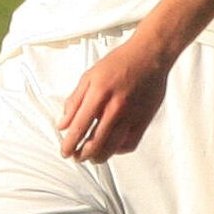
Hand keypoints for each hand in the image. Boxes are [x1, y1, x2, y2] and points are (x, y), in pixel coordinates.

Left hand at [57, 35, 173, 161]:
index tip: (65, 151)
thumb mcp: (89, 76)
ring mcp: (132, 116)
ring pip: (112, 148)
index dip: (69, 144)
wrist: (150, 55)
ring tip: (91, 157)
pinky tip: (111, 147)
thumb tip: (63, 124)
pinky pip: (129, 144)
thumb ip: (74, 101)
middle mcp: (116, 108)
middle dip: (82, 155)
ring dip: (98, 157)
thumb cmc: (119, 63)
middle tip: (76, 157)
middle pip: (95, 143)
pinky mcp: (144, 121)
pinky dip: (118, 150)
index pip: (79, 127)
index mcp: (99, 94)